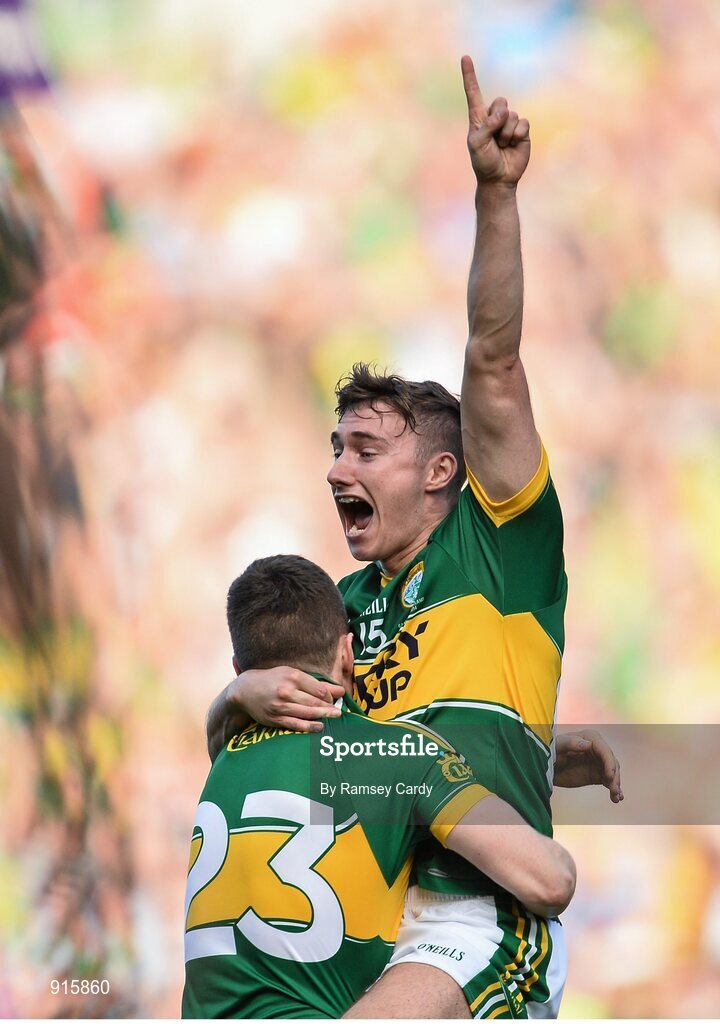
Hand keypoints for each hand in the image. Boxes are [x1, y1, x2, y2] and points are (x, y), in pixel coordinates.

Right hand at [207, 666, 345, 760]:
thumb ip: (314, 682)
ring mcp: (280, 706)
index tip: (334, 699)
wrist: (245, 690)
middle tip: (339, 712)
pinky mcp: (275, 718)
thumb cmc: (272, 679)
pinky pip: (295, 724)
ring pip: (307, 713)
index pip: (318, 689)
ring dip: (323, 717)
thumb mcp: (291, 674)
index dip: (329, 696)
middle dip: (329, 708)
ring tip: (334, 718)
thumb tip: (339, 690)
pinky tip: (319, 727)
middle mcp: (286, 691)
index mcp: (292, 676)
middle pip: (314, 702)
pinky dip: (309, 727)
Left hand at [461, 55, 530, 185]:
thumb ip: (486, 126)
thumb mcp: (477, 144)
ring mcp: (509, 123)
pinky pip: (523, 123)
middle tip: (495, 137)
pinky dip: (517, 135)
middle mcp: (494, 117)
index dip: (470, 75)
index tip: (465, 57)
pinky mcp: (522, 130)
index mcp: (478, 118)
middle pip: (500, 101)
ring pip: (512, 115)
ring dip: (506, 133)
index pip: (474, 93)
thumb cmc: (483, 162)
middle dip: (498, 118)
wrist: (499, 179)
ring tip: (502, 145)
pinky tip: (513, 145)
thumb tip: (504, 113)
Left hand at [553, 730, 623, 802]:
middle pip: (612, 762)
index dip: (609, 763)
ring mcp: (598, 763)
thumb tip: (589, 744)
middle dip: (615, 776)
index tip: (610, 776)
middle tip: (614, 790)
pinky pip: (608, 782)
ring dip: (616, 784)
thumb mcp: (558, 746)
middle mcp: (597, 749)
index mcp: (590, 738)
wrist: (545, 766)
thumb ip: (571, 743)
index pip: (604, 750)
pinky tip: (616, 799)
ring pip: (613, 773)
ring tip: (616, 796)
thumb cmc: (550, 751)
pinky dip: (613, 790)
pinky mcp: (596, 775)